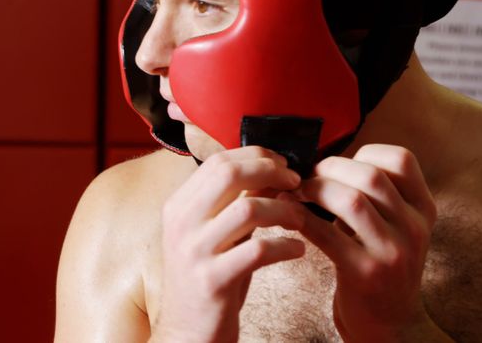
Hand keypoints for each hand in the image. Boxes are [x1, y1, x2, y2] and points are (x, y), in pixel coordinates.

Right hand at [153, 146, 306, 342]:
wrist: (187, 333)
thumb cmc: (208, 280)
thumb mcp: (216, 236)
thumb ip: (237, 204)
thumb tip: (273, 174)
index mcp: (179, 206)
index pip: (218, 161)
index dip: (256, 155)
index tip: (283, 164)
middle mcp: (181, 223)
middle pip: (229, 173)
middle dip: (270, 171)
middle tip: (296, 182)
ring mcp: (194, 252)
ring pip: (248, 208)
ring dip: (284, 209)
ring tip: (301, 219)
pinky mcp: (212, 281)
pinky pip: (259, 251)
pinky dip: (286, 246)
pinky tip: (297, 250)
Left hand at [290, 144, 445, 341]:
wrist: (390, 324)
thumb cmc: (380, 264)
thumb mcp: (395, 226)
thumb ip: (376, 195)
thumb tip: (324, 159)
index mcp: (423, 209)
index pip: (401, 160)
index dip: (364, 152)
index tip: (339, 163)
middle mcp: (414, 227)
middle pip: (371, 175)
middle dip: (329, 168)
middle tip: (306, 176)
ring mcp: (393, 251)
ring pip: (352, 200)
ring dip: (315, 189)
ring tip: (296, 193)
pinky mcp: (365, 273)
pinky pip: (326, 234)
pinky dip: (300, 217)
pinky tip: (287, 214)